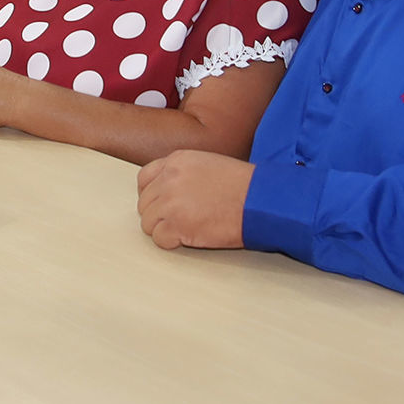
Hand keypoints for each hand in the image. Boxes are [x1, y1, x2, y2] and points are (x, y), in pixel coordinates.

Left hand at [136, 151, 253, 249]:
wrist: (259, 200)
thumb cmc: (243, 185)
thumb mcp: (208, 164)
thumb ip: (183, 173)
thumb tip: (166, 191)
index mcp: (176, 161)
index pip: (144, 179)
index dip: (151, 195)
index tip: (161, 204)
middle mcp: (168, 179)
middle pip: (144, 204)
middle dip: (159, 214)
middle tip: (180, 220)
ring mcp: (170, 202)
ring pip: (148, 223)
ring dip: (165, 229)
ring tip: (187, 228)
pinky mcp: (177, 225)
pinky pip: (159, 239)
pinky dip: (172, 242)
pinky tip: (190, 237)